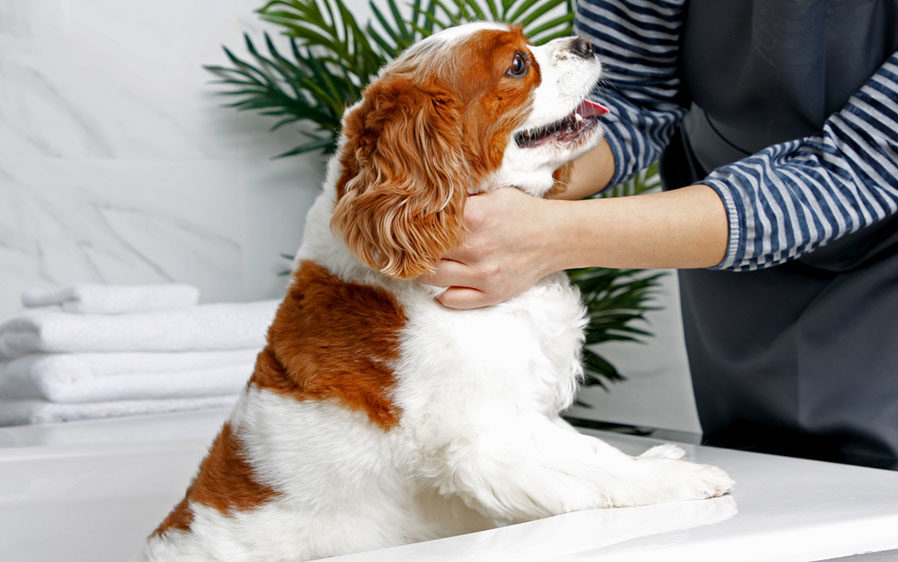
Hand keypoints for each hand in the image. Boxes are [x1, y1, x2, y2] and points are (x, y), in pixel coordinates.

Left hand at [419, 187, 566, 308]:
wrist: (557, 237)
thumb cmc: (521, 212)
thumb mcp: (492, 194)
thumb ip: (461, 199)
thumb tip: (423, 199)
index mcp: (474, 216)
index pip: (424, 224)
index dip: (410, 224)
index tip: (403, 225)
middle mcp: (476, 247)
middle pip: (423, 253)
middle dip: (412, 250)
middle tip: (407, 246)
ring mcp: (484, 275)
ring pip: (432, 278)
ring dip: (424, 271)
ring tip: (424, 262)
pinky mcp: (491, 294)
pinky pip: (451, 300)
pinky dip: (442, 292)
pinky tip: (445, 281)